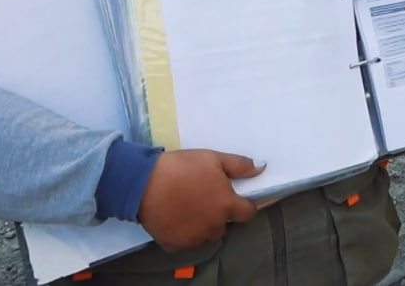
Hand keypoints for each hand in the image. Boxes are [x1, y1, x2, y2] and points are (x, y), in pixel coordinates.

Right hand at [137, 150, 262, 251]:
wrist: (143, 182)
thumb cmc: (182, 167)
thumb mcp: (213, 159)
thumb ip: (240, 166)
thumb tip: (261, 168)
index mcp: (226, 206)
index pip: (248, 213)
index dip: (245, 206)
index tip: (237, 200)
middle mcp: (214, 226)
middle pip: (224, 225)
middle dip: (219, 214)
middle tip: (204, 198)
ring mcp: (193, 238)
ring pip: (205, 235)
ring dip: (202, 225)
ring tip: (188, 208)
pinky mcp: (174, 245)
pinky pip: (184, 242)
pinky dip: (182, 233)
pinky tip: (174, 217)